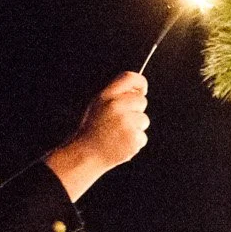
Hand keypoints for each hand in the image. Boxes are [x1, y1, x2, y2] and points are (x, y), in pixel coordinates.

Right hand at [45, 73, 149, 198]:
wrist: (86, 154)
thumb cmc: (93, 129)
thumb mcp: (98, 105)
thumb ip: (116, 96)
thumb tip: (139, 90)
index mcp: (106, 96)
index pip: (129, 77)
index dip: (140, 82)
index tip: (142, 89)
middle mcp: (116, 106)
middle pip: (141, 100)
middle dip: (136, 110)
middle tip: (121, 121)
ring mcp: (126, 122)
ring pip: (144, 119)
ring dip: (136, 127)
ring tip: (119, 133)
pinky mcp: (133, 138)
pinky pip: (143, 136)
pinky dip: (135, 141)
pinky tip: (121, 143)